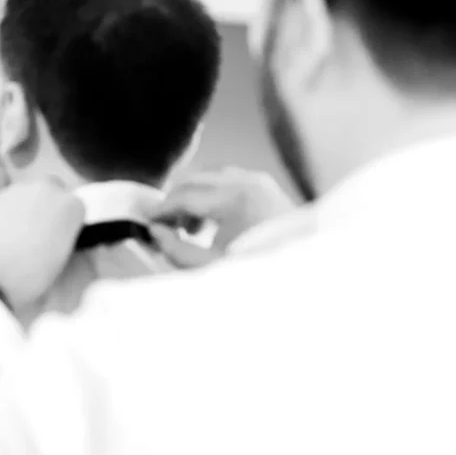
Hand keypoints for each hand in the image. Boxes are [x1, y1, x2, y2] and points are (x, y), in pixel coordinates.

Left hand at [0, 179, 84, 309]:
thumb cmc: (27, 279)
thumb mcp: (60, 268)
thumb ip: (63, 246)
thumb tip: (56, 243)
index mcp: (68, 207)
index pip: (76, 207)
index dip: (67, 225)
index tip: (59, 240)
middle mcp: (42, 190)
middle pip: (49, 191)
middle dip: (46, 208)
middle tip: (37, 236)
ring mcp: (12, 191)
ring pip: (22, 196)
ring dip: (21, 212)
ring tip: (12, 242)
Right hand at [149, 167, 297, 267]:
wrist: (306, 276)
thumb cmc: (261, 271)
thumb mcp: (211, 268)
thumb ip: (176, 250)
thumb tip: (158, 232)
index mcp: (235, 199)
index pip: (185, 196)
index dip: (161, 210)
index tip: (149, 224)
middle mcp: (249, 183)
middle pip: (197, 180)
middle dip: (176, 202)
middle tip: (165, 226)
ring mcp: (262, 184)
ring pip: (214, 178)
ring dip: (196, 198)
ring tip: (190, 229)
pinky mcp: (270, 190)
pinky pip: (232, 183)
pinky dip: (215, 196)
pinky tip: (213, 223)